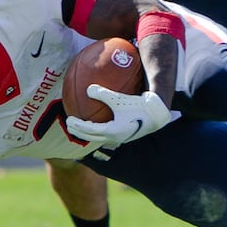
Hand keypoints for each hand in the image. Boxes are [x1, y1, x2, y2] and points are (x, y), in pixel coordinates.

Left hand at [65, 88, 180, 148]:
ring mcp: (120, 138)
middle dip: (79, 132)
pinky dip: (99, 129)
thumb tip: (88, 88)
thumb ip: (104, 94)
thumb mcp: (120, 99)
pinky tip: (101, 120)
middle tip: (69, 126)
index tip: (69, 120)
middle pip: (92, 137)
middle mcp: (115, 137)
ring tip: (81, 126)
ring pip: (100, 137)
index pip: (89, 130)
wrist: (158, 114)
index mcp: (111, 131)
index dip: (78, 126)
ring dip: (89, 133)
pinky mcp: (126, 134)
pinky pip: (108, 133)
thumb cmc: (139, 105)